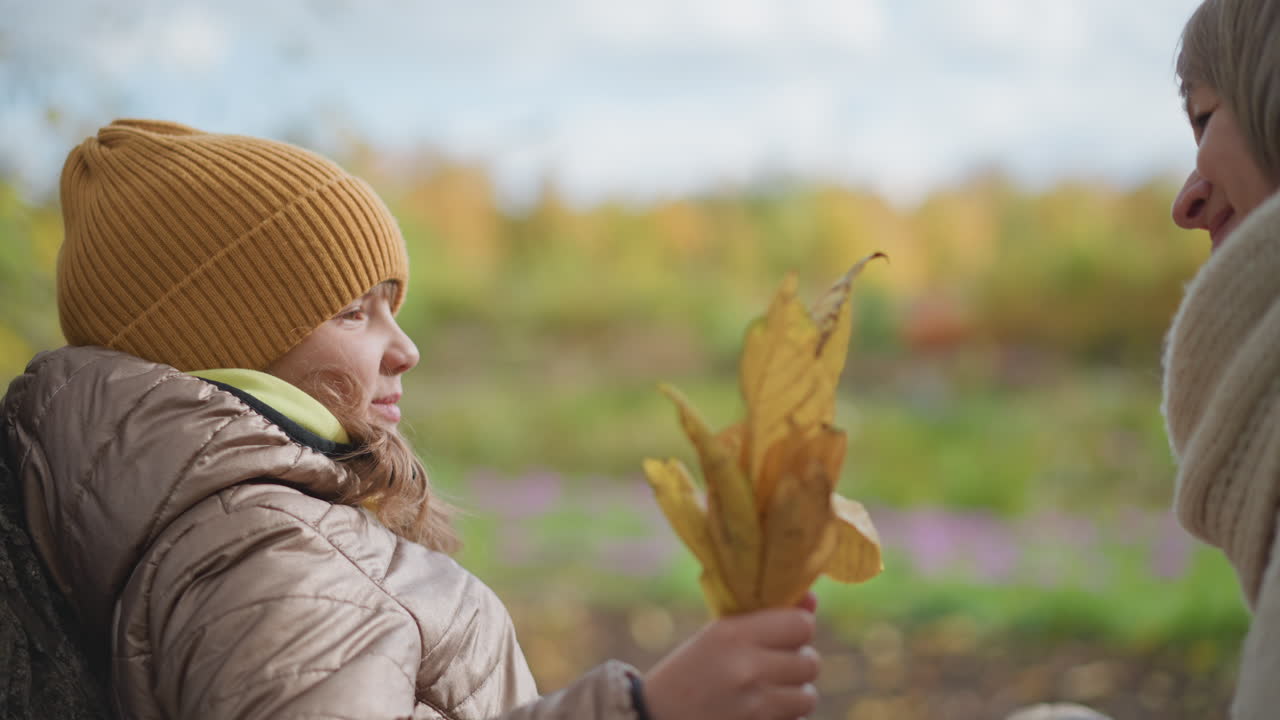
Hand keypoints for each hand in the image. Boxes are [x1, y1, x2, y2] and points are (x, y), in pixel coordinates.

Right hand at [642, 604, 819, 719]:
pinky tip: (759, 712)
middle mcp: (746, 668)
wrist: (657, 717)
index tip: (785, 635)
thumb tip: (812, 598)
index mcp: (734, 635)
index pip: (801, 624)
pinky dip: (785, 718)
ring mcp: (754, 706)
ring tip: (767, 692)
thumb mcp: (719, 635)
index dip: (799, 628)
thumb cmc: (690, 671)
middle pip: (810, 661)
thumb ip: (766, 618)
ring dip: (794, 695)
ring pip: (807, 696)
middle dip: (798, 664)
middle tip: (774, 666)